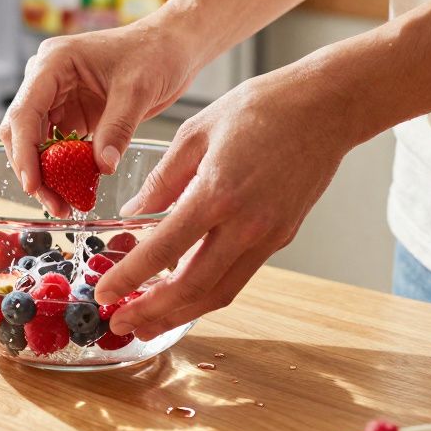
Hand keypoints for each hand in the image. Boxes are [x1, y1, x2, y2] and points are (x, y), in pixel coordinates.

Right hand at [0, 20, 199, 216]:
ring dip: (48, 175)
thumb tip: (102, 167)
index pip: (24, 113)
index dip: (24, 152)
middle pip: (22, 132)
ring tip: (64, 205)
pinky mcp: (73, 115)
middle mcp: (47, 80)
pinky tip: (76, 190)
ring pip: (37, 145)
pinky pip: (60, 148)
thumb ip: (117, 128)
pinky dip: (65, 170)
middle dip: (34, 170)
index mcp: (53, 63)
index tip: (33, 184)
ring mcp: (58, 98)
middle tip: (54, 204)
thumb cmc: (155, 51)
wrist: (173, 46)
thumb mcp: (137, 90)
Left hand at [94, 62, 360, 338]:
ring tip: (146, 322)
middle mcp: (246, 224)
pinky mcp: (281, 237)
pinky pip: (239, 276)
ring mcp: (268, 236)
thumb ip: (161, 179)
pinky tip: (184, 293)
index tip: (103, 293)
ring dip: (180, 314)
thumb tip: (132, 213)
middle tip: (119, 323)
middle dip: (152, 313)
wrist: (326, 107)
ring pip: (220, 293)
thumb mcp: (195, 131)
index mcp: (217, 194)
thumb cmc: (261, 108)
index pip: (164, 250)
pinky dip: (207, 293)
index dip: (129, 278)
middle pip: (193, 288)